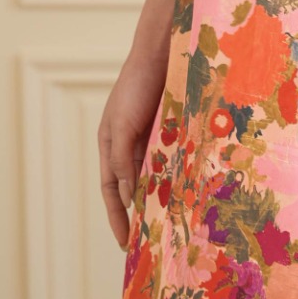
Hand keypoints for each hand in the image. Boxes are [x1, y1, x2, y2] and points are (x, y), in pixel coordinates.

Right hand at [98, 50, 165, 251]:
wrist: (161, 54)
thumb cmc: (134, 87)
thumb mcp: (121, 126)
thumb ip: (122, 161)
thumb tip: (125, 197)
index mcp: (110, 145)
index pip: (110, 190)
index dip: (117, 217)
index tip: (125, 243)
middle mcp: (130, 145)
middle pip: (133, 187)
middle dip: (140, 213)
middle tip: (151, 240)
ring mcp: (152, 138)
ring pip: (155, 177)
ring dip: (162, 198)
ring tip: (171, 223)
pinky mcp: (172, 132)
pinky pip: (173, 162)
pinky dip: (177, 178)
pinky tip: (187, 193)